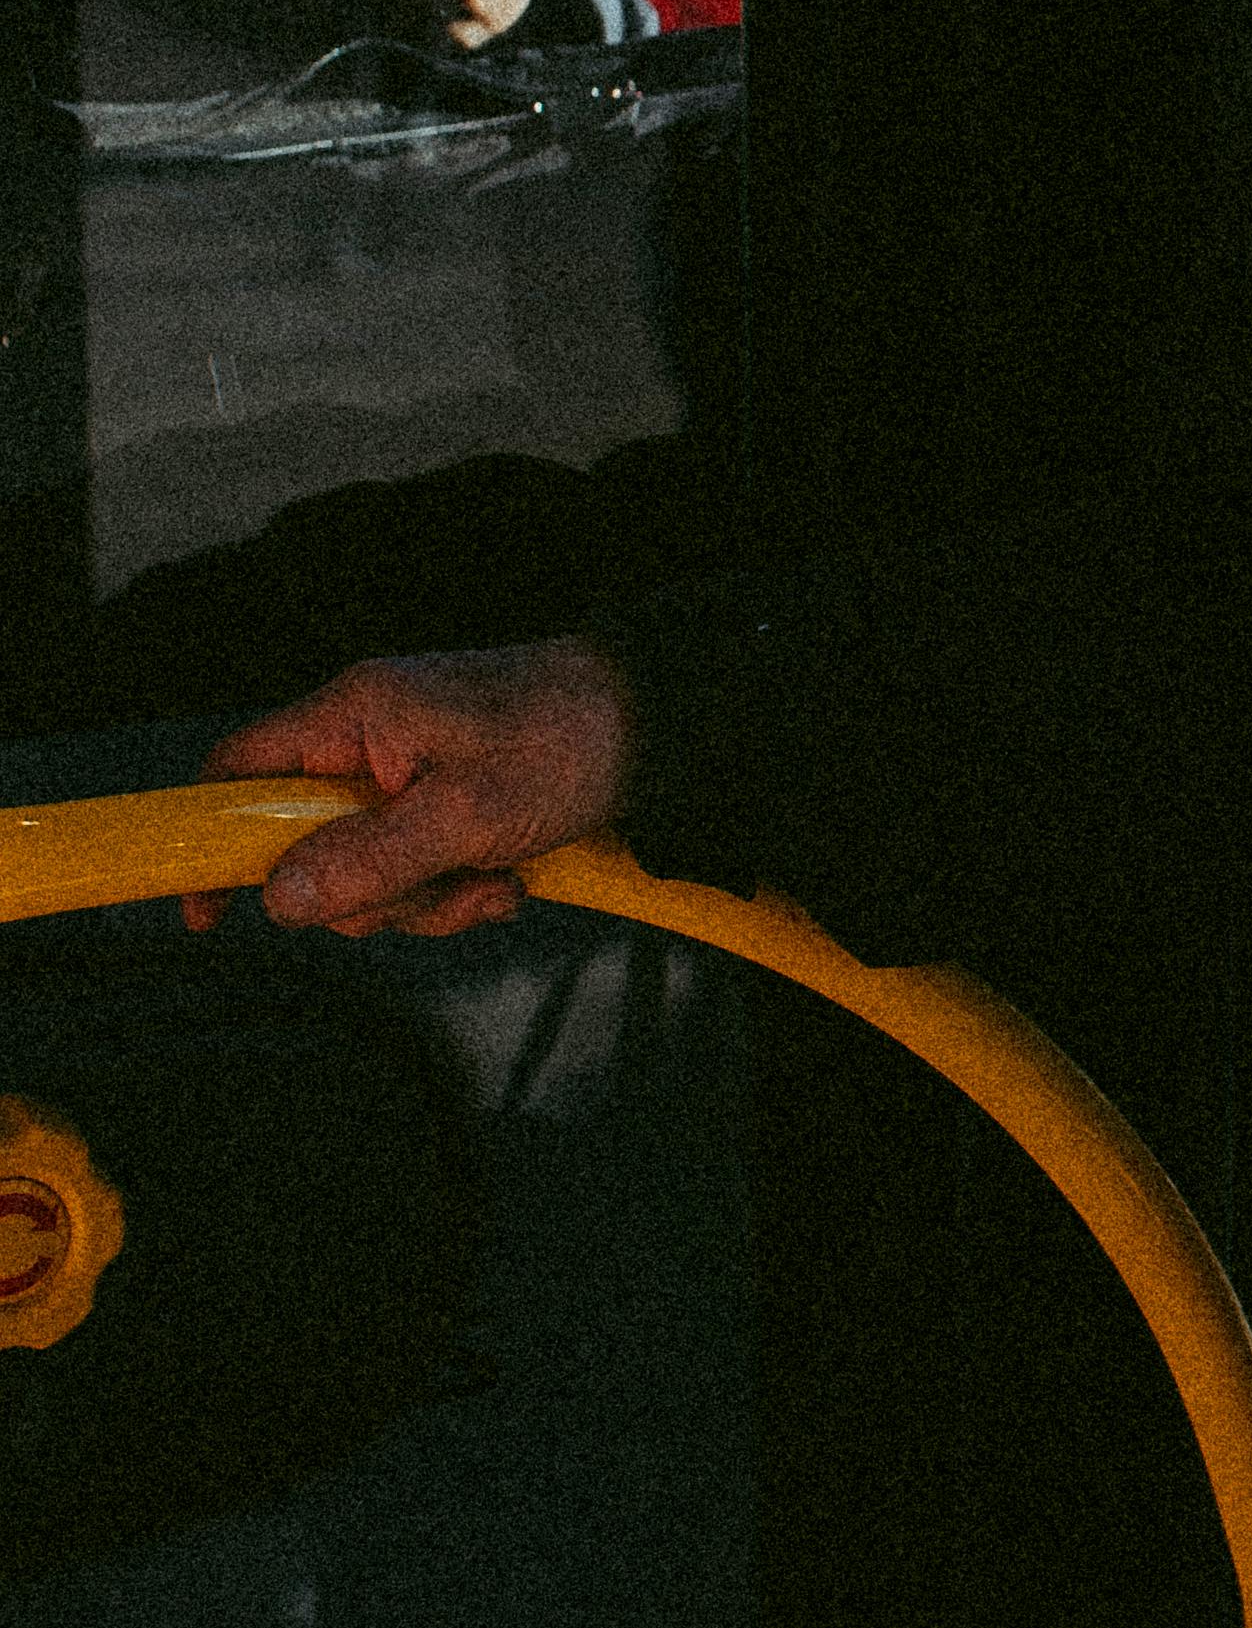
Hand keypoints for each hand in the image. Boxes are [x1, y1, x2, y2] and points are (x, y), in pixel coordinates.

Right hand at [202, 639, 636, 936]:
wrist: (664, 722)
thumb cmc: (570, 740)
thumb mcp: (467, 815)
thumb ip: (370, 860)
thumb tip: (282, 901)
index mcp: (355, 716)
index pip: (238, 770)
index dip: (213, 839)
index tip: (210, 911)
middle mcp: (371, 741)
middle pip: (309, 846)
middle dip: (373, 892)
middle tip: (441, 887)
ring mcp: (410, 774)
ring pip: (372, 871)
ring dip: (430, 897)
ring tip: (495, 879)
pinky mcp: (449, 801)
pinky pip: (422, 868)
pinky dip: (461, 887)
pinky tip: (510, 879)